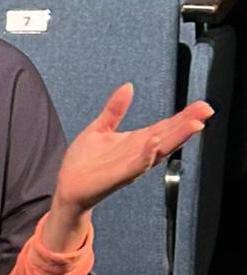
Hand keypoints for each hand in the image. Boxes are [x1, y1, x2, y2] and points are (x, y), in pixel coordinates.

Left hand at [45, 84, 211, 247]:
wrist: (68, 188)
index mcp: (136, 142)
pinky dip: (145, 156)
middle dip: (187, 124)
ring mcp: (130, 166)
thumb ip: (115, 109)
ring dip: (176, 138)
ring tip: (194, 124)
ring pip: (158, 151)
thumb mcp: (100, 129)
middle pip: (168, 136)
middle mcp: (138, 154)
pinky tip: (155, 144)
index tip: (202, 105)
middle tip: (206, 111)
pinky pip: (135, 166)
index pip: (165, 126)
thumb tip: (128, 86)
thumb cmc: (84, 163)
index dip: (183, 116)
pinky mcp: (117, 177)